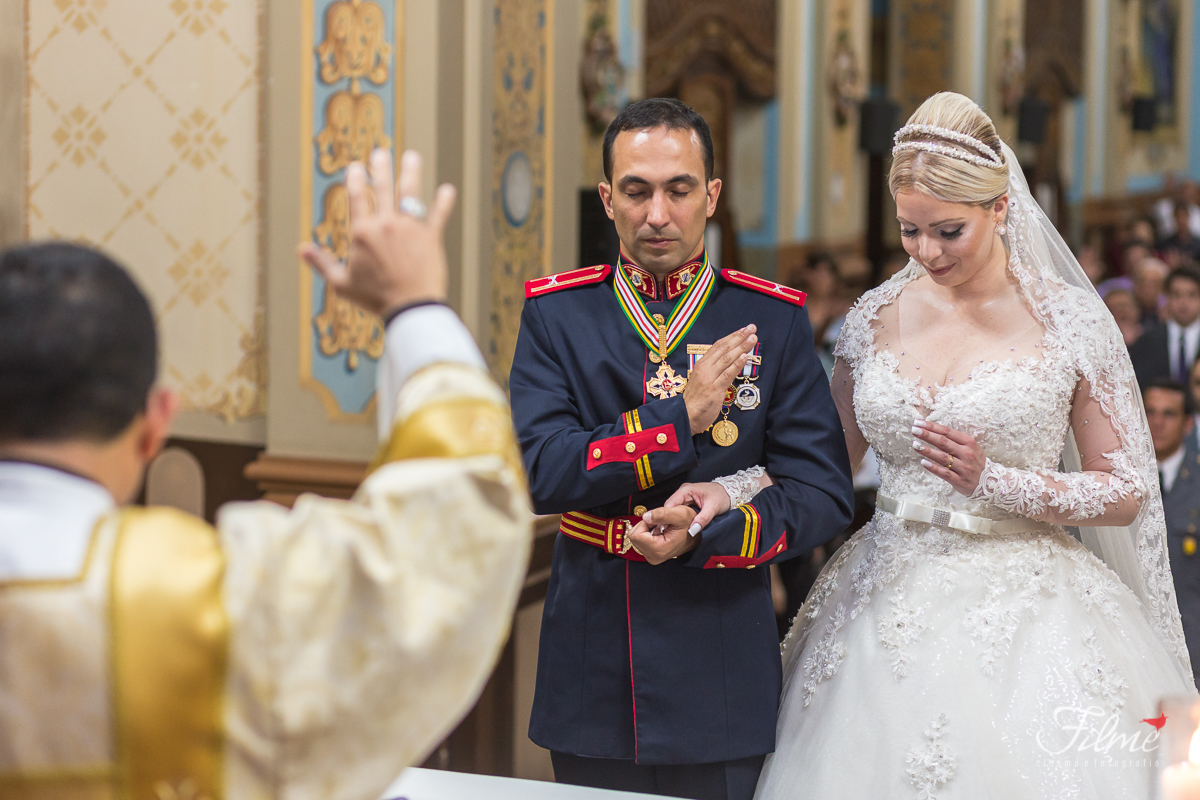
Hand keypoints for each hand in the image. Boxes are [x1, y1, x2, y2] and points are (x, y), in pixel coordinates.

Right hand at [299, 149, 456, 316]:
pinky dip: (444, 201)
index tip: (355, 166)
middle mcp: (386, 224)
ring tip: (412, 156)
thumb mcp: (341, 283)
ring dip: (411, 172)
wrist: (409, 308)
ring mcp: (410, 229)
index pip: (357, 197)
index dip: (355, 178)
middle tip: (380, 153)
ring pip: (410, 193)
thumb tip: (300, 249)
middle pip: (383, 188)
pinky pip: (438, 215)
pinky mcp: (430, 238)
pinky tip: (448, 189)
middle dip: (381, 167)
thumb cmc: (374, 299)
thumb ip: (321, 263)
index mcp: (362, 232)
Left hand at [626, 506, 698, 564]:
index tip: (658, 521)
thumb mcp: (680, 513)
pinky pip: (640, 541)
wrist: (696, 536)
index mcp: (658, 550)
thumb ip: (662, 513)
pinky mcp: (651, 555)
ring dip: (646, 529)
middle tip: (660, 524)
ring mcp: (652, 557)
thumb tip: (644, 516)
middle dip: (645, 526)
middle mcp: (653, 557)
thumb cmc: (690, 524)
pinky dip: (647, 533)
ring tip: (661, 528)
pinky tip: (659, 532)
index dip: (645, 523)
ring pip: (636, 538)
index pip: (636, 534)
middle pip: (634, 536)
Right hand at [663, 481, 731, 533]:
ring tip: (671, 531)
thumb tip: (692, 530)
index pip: (670, 504)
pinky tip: (679, 527)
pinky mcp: (688, 501)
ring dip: (673, 519)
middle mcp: (682, 492)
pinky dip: (679, 518)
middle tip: (667, 533)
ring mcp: (685, 497)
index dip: (665, 516)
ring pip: (674, 510)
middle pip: (670, 507)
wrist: (729, 492)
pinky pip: (680, 511)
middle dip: (668, 519)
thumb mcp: (713, 508)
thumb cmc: (722, 496)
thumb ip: (703, 519)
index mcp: (686, 490)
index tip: (664, 529)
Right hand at [683, 325, 756, 434]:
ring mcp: (710, 378)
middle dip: (739, 337)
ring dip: (741, 347)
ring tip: (752, 339)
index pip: (718, 346)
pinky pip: (727, 374)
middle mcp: (705, 368)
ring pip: (727, 359)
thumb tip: (728, 362)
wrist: (686, 416)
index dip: (732, 336)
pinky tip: (745, 357)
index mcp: (701, 365)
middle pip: (724, 349)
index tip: (743, 330)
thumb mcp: (702, 380)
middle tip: (752, 328)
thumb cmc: (695, 400)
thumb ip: (713, 370)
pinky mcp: (715, 389)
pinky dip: (736, 365)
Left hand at [912, 419, 985, 494]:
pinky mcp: (960, 480)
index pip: (947, 432)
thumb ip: (955, 440)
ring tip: (915, 445)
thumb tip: (934, 430)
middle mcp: (967, 454)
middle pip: (943, 442)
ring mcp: (963, 467)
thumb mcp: (971, 447)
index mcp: (969, 443)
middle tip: (914, 430)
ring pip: (943, 457)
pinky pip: (944, 473)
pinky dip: (933, 467)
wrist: (991, 482)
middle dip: (927, 435)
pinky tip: (923, 462)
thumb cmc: (976, 461)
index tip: (919, 422)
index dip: (932, 427)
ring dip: (928, 450)